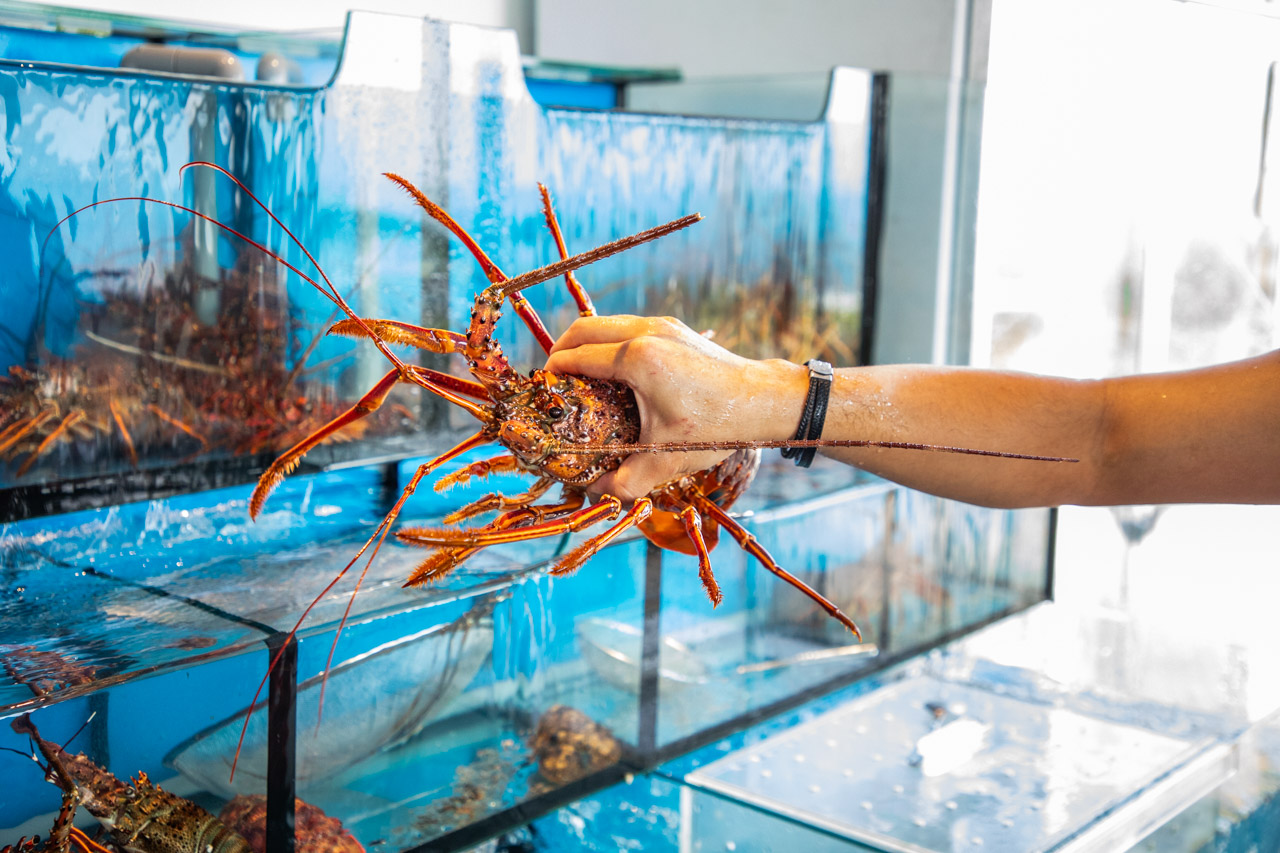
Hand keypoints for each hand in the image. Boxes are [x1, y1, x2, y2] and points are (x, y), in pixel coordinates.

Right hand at [545, 315, 805, 500]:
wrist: (765, 401)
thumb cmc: (717, 426)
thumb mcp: (666, 459)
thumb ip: (625, 480)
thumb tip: (594, 493)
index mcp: (637, 359)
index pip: (577, 356)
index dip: (554, 372)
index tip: (543, 390)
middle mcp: (646, 333)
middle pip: (584, 327)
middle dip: (561, 349)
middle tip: (554, 377)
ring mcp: (662, 325)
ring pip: (606, 322)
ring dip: (587, 342)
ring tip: (580, 373)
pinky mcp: (674, 327)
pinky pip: (627, 326)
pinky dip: (610, 341)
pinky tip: (614, 370)